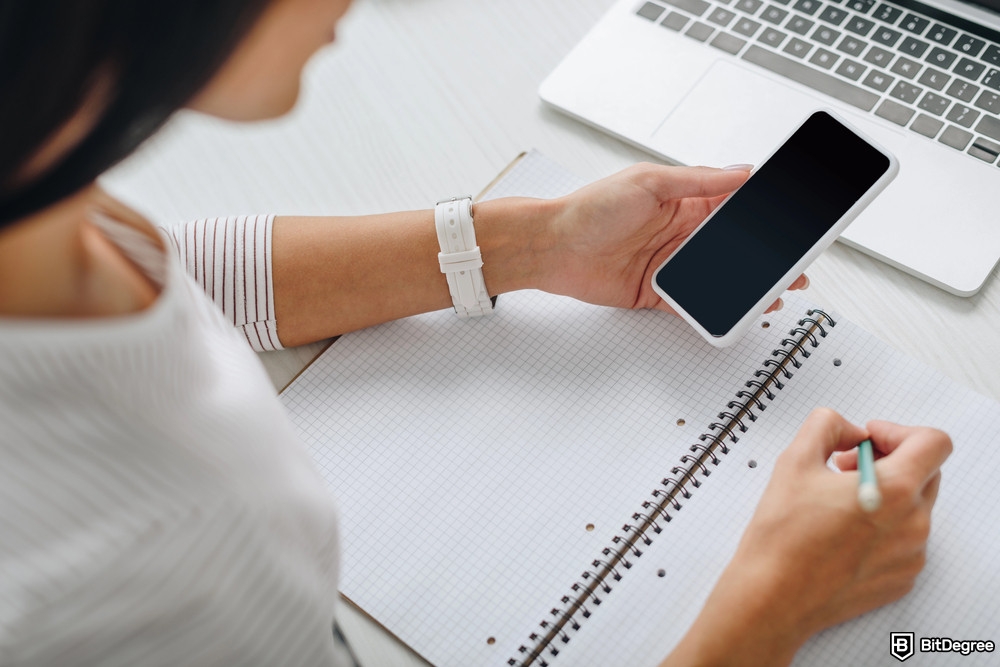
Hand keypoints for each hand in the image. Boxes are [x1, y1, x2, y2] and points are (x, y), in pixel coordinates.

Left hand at [533, 162, 807, 313]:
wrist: (552, 247)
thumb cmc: (589, 208)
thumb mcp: (647, 182)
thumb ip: (698, 180)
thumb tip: (741, 173)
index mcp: (683, 201)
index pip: (734, 206)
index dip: (762, 212)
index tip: (791, 220)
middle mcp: (681, 232)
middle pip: (734, 245)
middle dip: (766, 256)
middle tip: (795, 264)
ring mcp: (671, 264)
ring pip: (720, 276)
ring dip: (747, 284)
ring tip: (775, 290)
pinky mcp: (657, 292)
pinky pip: (693, 303)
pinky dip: (714, 309)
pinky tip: (735, 311)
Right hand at [662, 408, 951, 666]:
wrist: (773, 596)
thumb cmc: (782, 536)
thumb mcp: (795, 460)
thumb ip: (827, 425)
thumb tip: (849, 430)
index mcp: (895, 490)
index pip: (933, 443)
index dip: (899, 431)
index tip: (870, 438)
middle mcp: (914, 524)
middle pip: (925, 472)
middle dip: (888, 460)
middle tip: (846, 466)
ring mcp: (911, 555)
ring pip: (913, 507)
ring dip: (884, 494)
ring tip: (838, 501)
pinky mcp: (901, 578)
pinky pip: (904, 539)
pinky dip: (882, 527)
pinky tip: (842, 531)